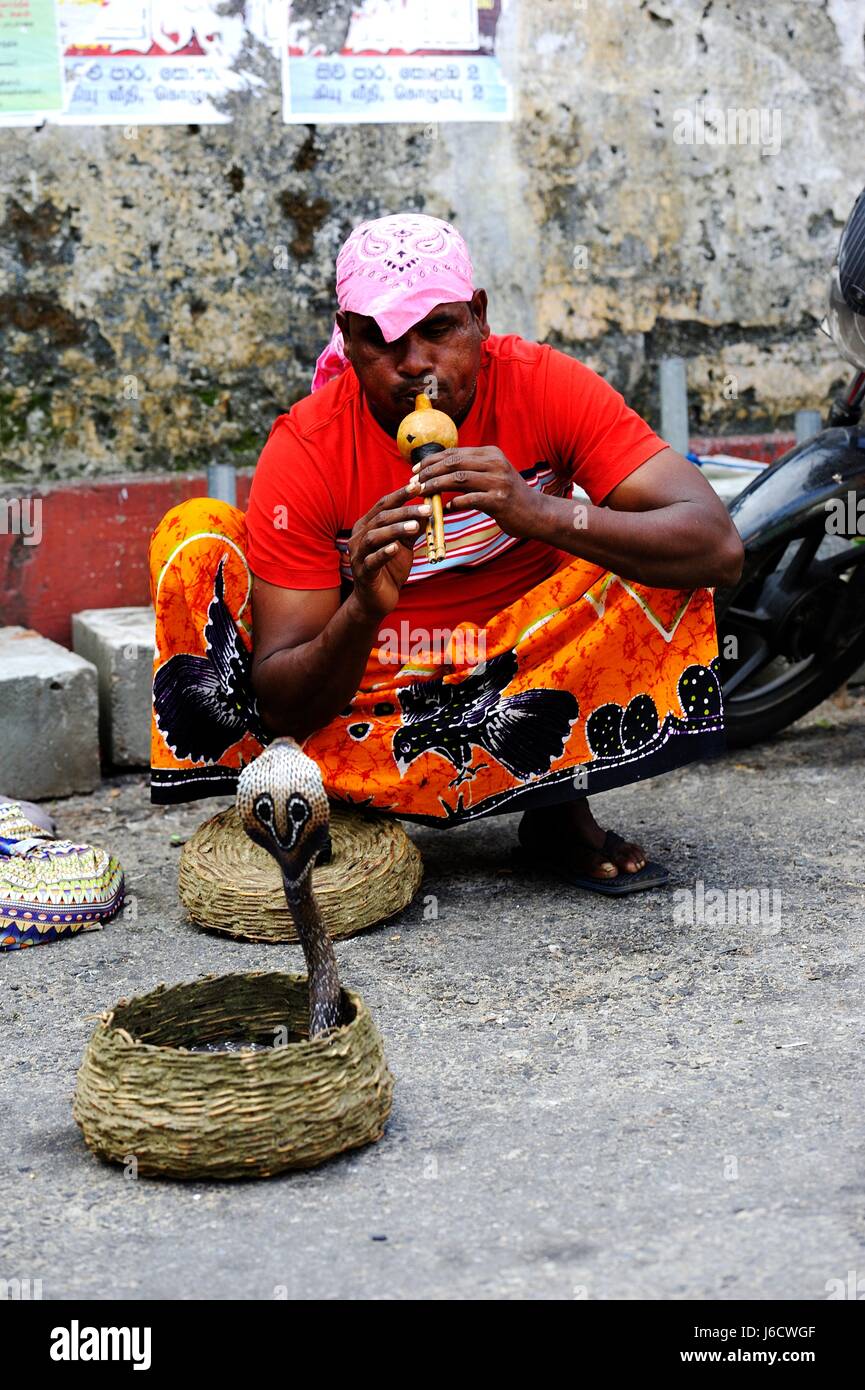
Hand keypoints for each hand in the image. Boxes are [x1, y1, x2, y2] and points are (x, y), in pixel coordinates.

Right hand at [348, 484, 430, 620]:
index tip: (419, 485)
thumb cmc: (390, 569)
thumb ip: (414, 528)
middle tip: (427, 508)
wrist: (377, 600)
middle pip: (381, 518)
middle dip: (405, 511)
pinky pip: (372, 561)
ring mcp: (358, 555)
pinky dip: (383, 553)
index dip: (401, 494)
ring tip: (415, 526)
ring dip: (396, 529)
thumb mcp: (404, 545)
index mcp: (368, 525)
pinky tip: (395, 548)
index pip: (384, 504)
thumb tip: (430, 510)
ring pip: (374, 537)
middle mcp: (359, 537)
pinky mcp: (363, 573)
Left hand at [408, 446, 542, 539]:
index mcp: (491, 454)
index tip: (415, 470)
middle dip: (429, 472)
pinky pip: (470, 500)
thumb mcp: (491, 477)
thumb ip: (469, 473)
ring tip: (422, 493)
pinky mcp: (499, 500)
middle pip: (453, 463)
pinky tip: (444, 509)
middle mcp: (495, 463)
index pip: (454, 453)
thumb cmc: (510, 497)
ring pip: (458, 479)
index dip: (431, 460)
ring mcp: (498, 481)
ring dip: (436, 486)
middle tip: (414, 482)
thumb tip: (438, 474)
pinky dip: (453, 504)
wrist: (537, 513)